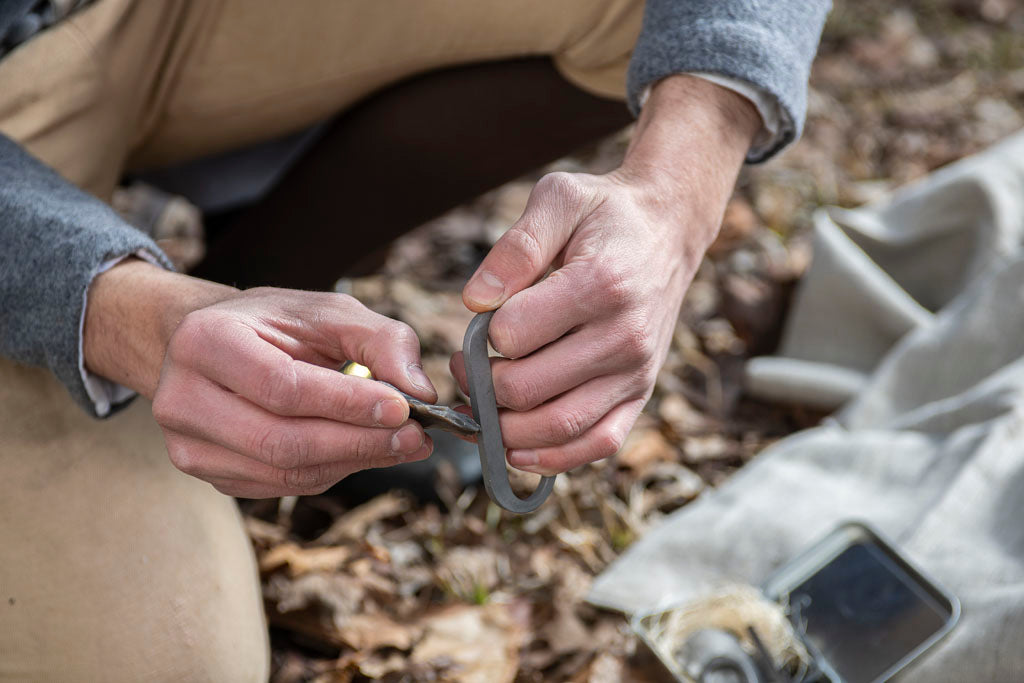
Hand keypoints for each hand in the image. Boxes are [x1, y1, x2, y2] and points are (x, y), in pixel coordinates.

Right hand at [85, 263, 436, 496]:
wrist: (213, 344)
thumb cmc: (273, 325)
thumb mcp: (327, 311)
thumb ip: (380, 339)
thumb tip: (420, 392)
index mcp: (205, 342)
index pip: (283, 387)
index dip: (347, 403)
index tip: (403, 408)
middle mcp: (182, 399)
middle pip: (281, 441)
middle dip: (359, 442)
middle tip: (415, 437)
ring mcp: (189, 446)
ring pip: (284, 472)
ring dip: (353, 462)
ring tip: (403, 445)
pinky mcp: (210, 475)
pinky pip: (282, 485)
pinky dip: (333, 471)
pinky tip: (364, 452)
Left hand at [450, 75, 759, 475]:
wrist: (668, 230)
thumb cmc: (605, 214)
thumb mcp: (559, 199)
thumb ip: (516, 246)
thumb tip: (475, 300)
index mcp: (601, 284)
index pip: (514, 334)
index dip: (482, 335)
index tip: (478, 324)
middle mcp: (625, 336)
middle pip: (528, 388)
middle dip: (482, 384)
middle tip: (466, 367)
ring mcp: (636, 371)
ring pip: (559, 426)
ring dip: (505, 428)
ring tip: (484, 406)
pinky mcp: (640, 394)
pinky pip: (598, 444)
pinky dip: (553, 458)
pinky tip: (516, 452)